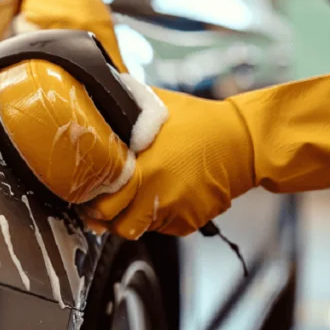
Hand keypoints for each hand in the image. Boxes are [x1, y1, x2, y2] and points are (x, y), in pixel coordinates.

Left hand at [86, 88, 254, 237]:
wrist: (244, 141)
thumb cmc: (199, 120)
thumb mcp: (155, 106)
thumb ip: (123, 108)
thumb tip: (94, 100)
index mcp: (144, 170)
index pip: (102, 203)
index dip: (90, 200)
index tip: (86, 192)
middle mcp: (158, 196)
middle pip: (115, 225)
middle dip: (104, 216)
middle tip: (101, 202)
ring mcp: (175, 212)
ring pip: (137, 229)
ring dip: (129, 217)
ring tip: (131, 197)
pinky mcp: (189, 222)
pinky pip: (162, 228)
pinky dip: (155, 217)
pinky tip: (159, 195)